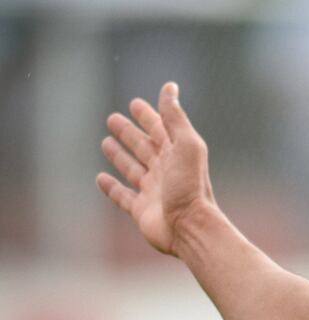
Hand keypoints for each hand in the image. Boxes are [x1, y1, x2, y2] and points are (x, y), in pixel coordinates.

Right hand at [96, 82, 215, 255]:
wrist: (190, 227)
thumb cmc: (190, 185)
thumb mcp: (186, 145)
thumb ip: (175, 117)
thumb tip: (170, 87)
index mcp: (177, 154)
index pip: (160, 129)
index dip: (148, 116)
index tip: (135, 103)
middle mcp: (165, 171)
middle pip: (143, 147)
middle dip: (129, 133)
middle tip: (113, 119)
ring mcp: (153, 191)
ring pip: (132, 169)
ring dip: (119, 156)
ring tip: (106, 143)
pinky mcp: (141, 211)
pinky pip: (123, 196)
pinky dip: (111, 188)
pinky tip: (100, 178)